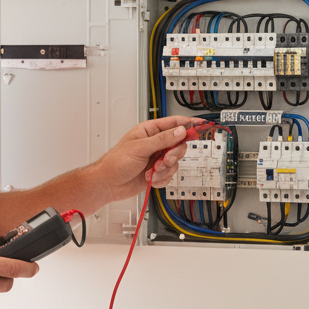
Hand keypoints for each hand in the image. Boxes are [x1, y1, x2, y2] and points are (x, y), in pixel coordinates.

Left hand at [93, 115, 207, 201]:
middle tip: (164, 160)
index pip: (174, 124)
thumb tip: (180, 131)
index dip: (187, 124)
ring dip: (164, 170)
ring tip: (152, 171)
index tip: (200, 125)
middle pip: (178, 145)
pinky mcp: (156, 172)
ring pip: (175, 162)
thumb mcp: (140, 148)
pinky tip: (150, 179)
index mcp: (149, 131)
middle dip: (173, 155)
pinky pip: (169, 175)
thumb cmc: (116, 162)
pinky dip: (161, 179)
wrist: (108, 184)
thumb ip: (162, 139)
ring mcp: (156, 158)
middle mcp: (155, 144)